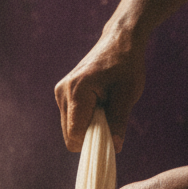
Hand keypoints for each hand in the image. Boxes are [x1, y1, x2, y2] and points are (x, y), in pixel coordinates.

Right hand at [55, 27, 146, 152]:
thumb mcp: (128, 94)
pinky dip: (85, 119)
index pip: (74, 135)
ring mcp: (60, 94)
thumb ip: (118, 122)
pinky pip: (71, 120)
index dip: (91, 141)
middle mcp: (62, 93)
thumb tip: (114, 148)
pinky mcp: (62, 94)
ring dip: (88, 126)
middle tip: (109, 116)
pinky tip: (98, 103)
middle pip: (70, 135)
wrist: (119, 41)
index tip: (109, 132)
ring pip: (70, 129)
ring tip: (104, 106)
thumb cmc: (126, 65)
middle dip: (90, 134)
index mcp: (76, 92)